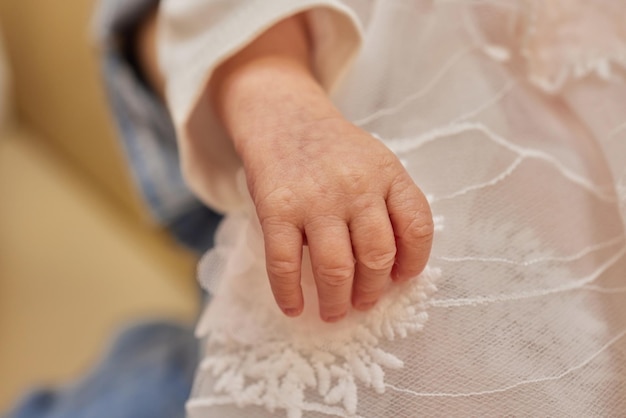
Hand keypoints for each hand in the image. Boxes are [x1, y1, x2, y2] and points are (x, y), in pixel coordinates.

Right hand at [242, 117, 433, 321]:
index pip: (417, 227)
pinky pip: (285, 264)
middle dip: (372, 291)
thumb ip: (390, 204)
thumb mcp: (375, 162)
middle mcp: (356, 186)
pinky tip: (294, 307)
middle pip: (377, 257)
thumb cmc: (334, 151)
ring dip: (337, 302)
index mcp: (388, 174)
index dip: (414, 262)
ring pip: (336, 268)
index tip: (400, 279)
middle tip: (363, 302)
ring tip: (334, 312)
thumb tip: (395, 268)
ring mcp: (315, 199)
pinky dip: (289, 294)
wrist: (284, 118)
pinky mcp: (277, 209)